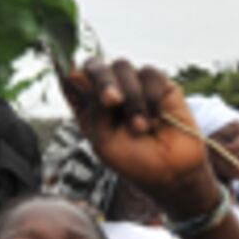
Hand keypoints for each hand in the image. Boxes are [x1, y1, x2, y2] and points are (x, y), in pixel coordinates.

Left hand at [60, 58, 215, 218]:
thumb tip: (75, 74)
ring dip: (132, 99)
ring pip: (122, 66)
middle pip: (95, 65)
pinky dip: (151, 98)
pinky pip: (150, 74)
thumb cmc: (134, 161)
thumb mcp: (104, 141)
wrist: (172, 173)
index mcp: (88, 106)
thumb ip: (91, 108)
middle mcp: (108, 90)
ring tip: (140, 128)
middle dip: (102, 81)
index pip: (71, 78)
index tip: (68, 74)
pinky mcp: (159, 84)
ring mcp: (133, 84)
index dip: (66, 69)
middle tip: (112, 102)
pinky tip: (156, 120)